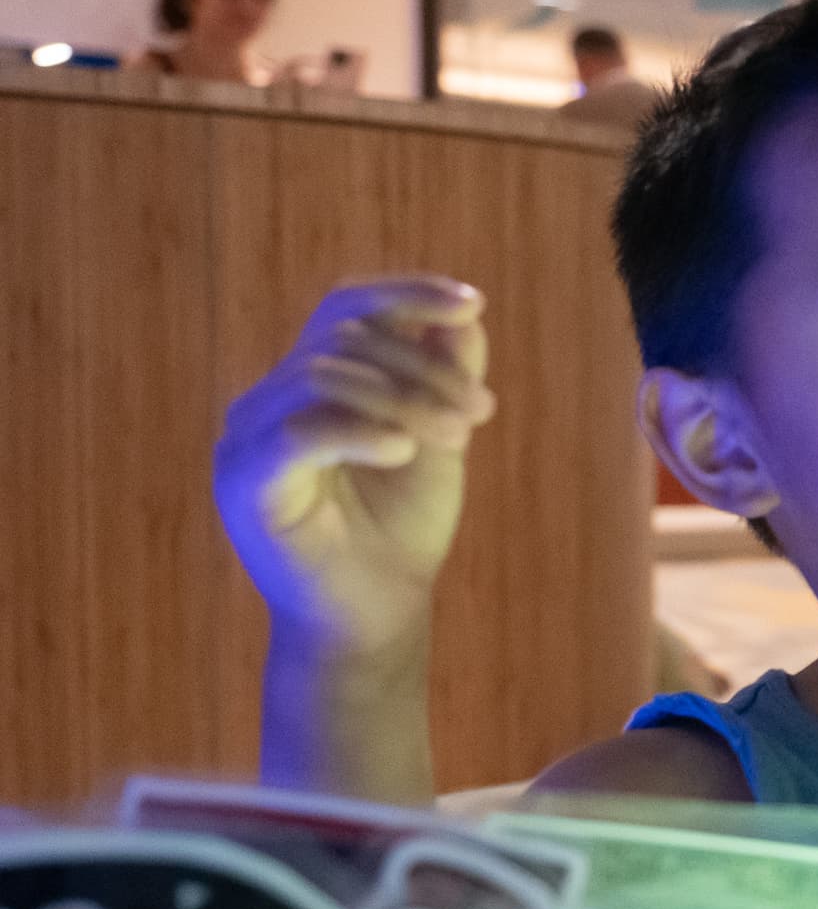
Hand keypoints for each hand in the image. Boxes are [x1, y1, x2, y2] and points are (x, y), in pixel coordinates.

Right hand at [214, 278, 494, 655]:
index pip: (346, 307)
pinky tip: (404, 450)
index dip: (406, 293)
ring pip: (322, 375)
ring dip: (404, 398)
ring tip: (458, 438)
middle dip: (426, 368)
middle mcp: (270, 400)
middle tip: (481, 413)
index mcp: (311, 383)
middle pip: (345, 339)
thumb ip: (447, 375)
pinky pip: (296, 432)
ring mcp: (248, 438)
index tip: (471, 302)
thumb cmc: (399, 528)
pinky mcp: (244, 481)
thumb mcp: (439, 439)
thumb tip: (465, 313)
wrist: (374, 615)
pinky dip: (357, 431)